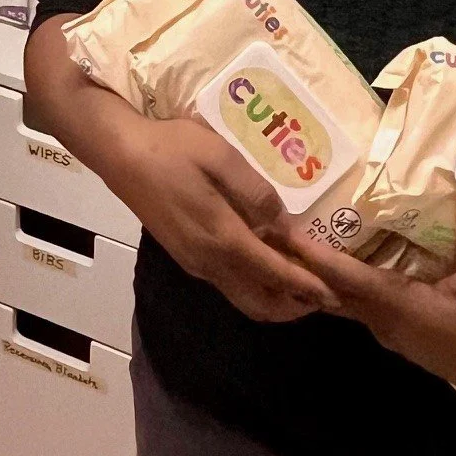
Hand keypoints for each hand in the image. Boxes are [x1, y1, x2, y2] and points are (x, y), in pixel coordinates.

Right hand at [106, 115, 339, 323]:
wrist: (121, 155)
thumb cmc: (172, 149)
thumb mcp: (221, 157)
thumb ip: (256, 192)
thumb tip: (284, 223)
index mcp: (222, 237)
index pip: (274, 273)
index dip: (306, 285)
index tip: (335, 293)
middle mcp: (209, 261)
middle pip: (258, 301)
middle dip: (294, 305)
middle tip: (323, 294)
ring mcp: (194, 261)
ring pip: (241, 297)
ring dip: (274, 297)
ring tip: (302, 282)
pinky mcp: (185, 255)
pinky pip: (227, 283)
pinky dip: (254, 285)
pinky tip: (266, 262)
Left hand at [290, 196, 455, 405]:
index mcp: (397, 306)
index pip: (345, 279)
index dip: (315, 258)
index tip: (286, 236)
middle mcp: (383, 321)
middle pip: (332, 292)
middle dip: (305, 266)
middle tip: (279, 233)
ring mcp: (389, 331)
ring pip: (344, 302)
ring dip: (323, 277)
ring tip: (300, 244)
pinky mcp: (399, 334)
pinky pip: (361, 306)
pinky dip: (345, 286)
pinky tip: (343, 265)